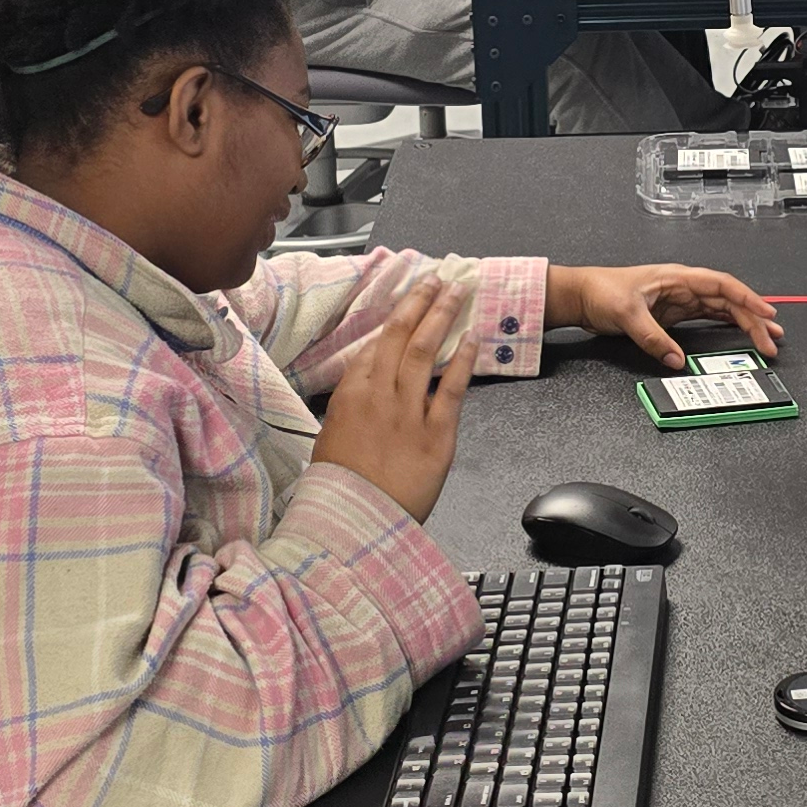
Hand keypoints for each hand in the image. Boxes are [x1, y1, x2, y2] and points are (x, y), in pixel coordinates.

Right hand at [312, 279, 479, 522]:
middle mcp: (379, 397)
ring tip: (458, 293)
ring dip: (443, 317)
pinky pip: (453, 390)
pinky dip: (464, 362)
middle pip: (401, 336)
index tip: (410, 300)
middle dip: (421, 302)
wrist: (356, 526)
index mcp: (350, 396)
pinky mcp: (437, 436)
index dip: (396, 317)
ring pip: (426, 352)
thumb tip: (368, 385)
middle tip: (437, 280)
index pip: (375, 345)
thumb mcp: (332, 438)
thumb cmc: (341, 490)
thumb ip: (352, 406)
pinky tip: (473, 339)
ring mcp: (408, 414)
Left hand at [545, 264, 782, 369]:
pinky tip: (741, 333)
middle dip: (753, 319)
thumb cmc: (602, 292)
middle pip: (729, 300)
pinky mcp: (675, 313)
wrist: (582, 295)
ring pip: (723, 309)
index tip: (767, 314)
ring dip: (745, 322)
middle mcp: (684, 286)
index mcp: (677, 277)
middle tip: (771, 340)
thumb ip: (653, 339)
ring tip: (767, 338)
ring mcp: (681, 299)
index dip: (748, 299)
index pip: (722, 286)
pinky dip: (728, 325)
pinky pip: (709, 317)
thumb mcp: (627, 315)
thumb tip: (676, 359)